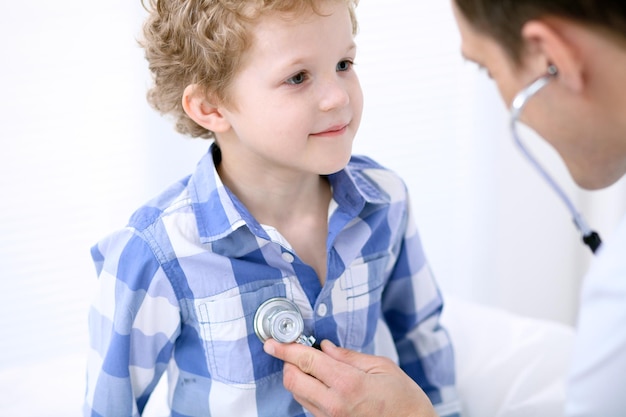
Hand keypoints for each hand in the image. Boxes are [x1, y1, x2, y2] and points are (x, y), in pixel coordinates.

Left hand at [264, 339, 436, 416]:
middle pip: (292, 380)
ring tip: (313, 367)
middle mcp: (334, 404)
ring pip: (297, 395)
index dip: (285, 348)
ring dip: (298, 378)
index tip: (272, 342)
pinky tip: (322, 384)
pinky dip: (308, 393)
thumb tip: (325, 347)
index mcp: (348, 383)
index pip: (306, 361)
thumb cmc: (404, 399)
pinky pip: (309, 407)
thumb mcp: (382, 367)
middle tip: (294, 351)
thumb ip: (349, 356)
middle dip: (288, 363)